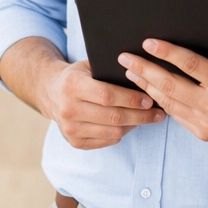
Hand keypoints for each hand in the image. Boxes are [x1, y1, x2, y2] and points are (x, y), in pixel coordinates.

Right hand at [39, 59, 165, 149]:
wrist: (49, 92)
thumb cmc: (77, 76)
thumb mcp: (88, 66)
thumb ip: (109, 71)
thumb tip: (143, 75)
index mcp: (72, 85)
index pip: (107, 95)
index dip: (131, 99)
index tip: (149, 99)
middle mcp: (68, 109)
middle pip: (113, 116)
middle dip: (140, 115)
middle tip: (158, 113)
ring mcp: (70, 128)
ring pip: (113, 131)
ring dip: (135, 126)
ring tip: (149, 119)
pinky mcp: (74, 141)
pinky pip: (107, 140)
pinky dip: (122, 133)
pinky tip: (130, 125)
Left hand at [118, 33, 207, 148]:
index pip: (192, 65)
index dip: (168, 52)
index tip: (149, 42)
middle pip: (170, 85)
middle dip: (145, 68)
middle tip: (125, 56)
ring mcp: (206, 123)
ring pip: (167, 102)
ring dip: (145, 85)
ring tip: (129, 70)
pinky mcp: (202, 133)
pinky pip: (174, 114)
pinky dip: (158, 100)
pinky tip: (146, 88)